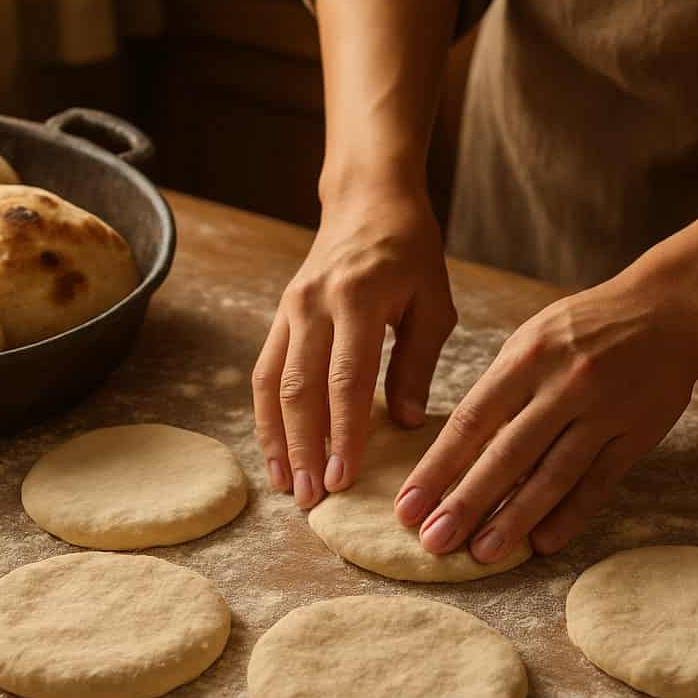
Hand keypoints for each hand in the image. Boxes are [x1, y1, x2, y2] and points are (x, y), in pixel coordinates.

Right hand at [253, 188, 456, 507]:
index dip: (342, 435)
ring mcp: (289, 309)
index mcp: (357, 300)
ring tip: (285, 485)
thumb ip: (416, 363)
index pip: (345, 381)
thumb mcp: (433, 303)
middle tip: (311, 499)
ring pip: (272, 384)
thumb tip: (403, 423)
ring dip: (276, 439)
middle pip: (299, 389)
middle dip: (303, 449)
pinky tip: (275, 450)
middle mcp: (314, 305)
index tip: (344, 480)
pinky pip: (264, 370)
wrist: (368, 199)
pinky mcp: (280, 314)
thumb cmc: (411, 252)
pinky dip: (266, 414)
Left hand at [393, 272, 697, 556]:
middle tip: (433, 541)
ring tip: (482, 553)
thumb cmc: (585, 327)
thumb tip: (458, 448)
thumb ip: (499, 388)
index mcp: (527, 357)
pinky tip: (543, 543)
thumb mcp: (533, 338)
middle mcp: (563, 385)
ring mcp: (604, 412)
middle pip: (507, 454)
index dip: (437, 468)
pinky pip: (598, 483)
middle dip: (466, 503)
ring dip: (515, 519)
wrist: (669, 310)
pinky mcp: (637, 434)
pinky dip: (569, 515)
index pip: (471, 421)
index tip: (407, 506)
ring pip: (552, 475)